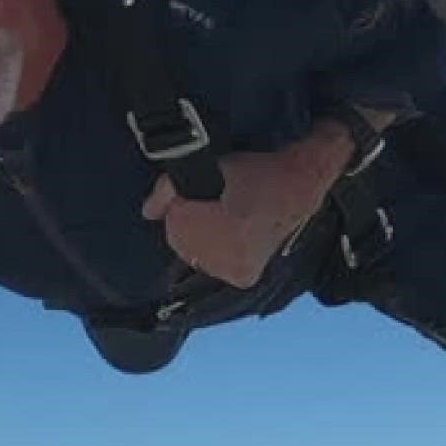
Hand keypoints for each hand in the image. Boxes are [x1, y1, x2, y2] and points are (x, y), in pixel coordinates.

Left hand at [141, 125, 352, 288]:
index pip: (175, 222)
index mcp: (216, 231)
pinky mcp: (243, 278)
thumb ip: (170, 188)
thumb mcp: (210, 168)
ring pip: (195, 256)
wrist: (298, 186)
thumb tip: (148, 211)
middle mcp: (225, 260)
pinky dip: (214, 252)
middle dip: (188, 223)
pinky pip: (213, 265)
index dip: (182, 204)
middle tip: (211, 204)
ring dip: (200, 239)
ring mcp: (235, 272)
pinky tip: (227, 234)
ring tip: (222, 218)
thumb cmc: (254, 172)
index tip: (198, 194)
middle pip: (182, 242)